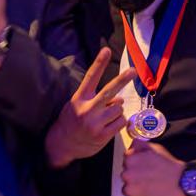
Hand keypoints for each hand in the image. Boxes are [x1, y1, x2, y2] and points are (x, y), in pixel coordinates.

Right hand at [44, 48, 135, 168]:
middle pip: (109, 92)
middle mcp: (87, 110)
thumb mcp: (76, 105)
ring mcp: (95, 123)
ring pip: (118, 108)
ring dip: (116, 110)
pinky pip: (121, 122)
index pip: (91, 77)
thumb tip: (118, 98)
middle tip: (132, 71)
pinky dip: (119, 121)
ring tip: (104, 117)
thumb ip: (94, 99)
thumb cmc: (72, 120)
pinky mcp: (102, 136)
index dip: (99, 63)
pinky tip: (108, 125)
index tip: (107, 50)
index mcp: (79, 99)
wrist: (62, 144)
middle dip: (122, 80)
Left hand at [122, 140, 187, 195]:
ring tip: (152, 188)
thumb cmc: (173, 171)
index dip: (137, 162)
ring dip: (137, 188)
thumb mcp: (159, 150)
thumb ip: (142, 145)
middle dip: (135, 175)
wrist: (184, 191)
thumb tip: (134, 143)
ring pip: (128, 188)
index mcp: (131, 159)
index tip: (144, 166)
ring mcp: (129, 189)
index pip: (127, 158)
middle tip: (150, 178)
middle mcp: (127, 174)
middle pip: (126, 173)